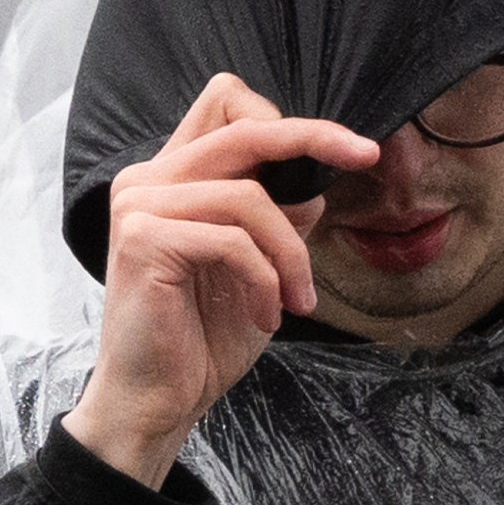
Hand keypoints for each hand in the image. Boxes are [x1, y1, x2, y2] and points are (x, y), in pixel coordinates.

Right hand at [64, 77, 376, 487]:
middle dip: (313, 139)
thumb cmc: (202, 337)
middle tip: (364, 157)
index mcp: (172, 176)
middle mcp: (147, 179)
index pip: (226, 104)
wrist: (158, 400)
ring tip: (296, 301)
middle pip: (244, 129)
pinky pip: (233, 241)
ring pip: (249, 197)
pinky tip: (267, 316)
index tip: (350, 147)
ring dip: (290, 254)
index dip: (288, 118)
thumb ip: (279, 218)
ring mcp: (139, 205)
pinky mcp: (144, 240)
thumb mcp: (260, 267)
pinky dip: (265, 281)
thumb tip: (317, 183)